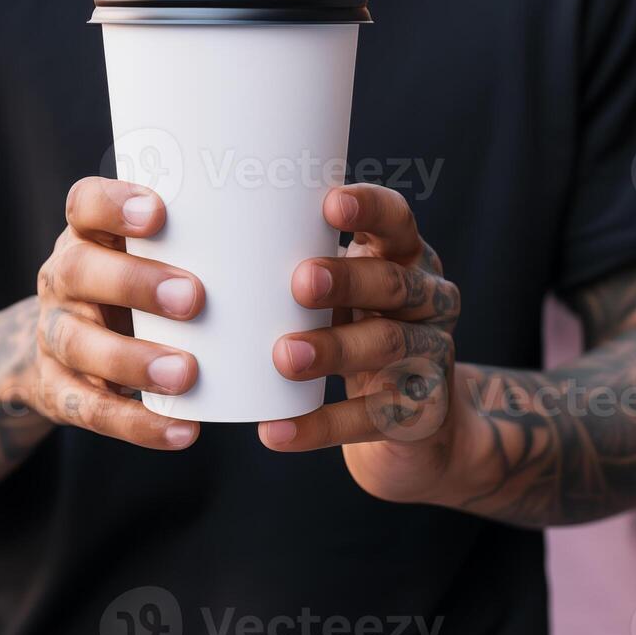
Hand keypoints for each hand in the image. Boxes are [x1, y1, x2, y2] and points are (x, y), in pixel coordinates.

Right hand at [30, 177, 203, 449]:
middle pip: (79, 270)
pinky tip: (182, 431)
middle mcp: (62, 278)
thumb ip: (203, 242)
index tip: (159, 213)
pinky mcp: (57, 388)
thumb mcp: (156, 254)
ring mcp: (54, 334)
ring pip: (79, 343)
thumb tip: (302, 230)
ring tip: (187, 373)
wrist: (73, 348)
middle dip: (135, 283)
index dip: (114, 204)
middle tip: (194, 298)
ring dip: (134, 360)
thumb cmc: (143, 284)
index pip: (85, 204)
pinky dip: (136, 423)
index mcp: (88, 234)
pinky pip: (90, 407)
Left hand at [259, 184, 467, 505]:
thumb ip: (298, 264)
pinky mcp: (421, 414)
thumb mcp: (340, 294)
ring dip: (333, 349)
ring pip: (387, 344)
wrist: (415, 428)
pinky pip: (370, 418)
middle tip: (300, 283)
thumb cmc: (353, 332)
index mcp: (405, 257)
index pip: (398, 221)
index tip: (330, 204)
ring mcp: (431, 356)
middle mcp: (429, 300)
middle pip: (393, 282)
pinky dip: (320, 426)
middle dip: (347, 280)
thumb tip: (204, 236)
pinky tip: (275, 430)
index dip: (370, 209)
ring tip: (283, 356)